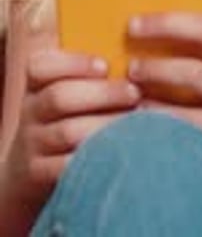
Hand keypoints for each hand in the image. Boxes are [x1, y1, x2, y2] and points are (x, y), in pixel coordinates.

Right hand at [4, 47, 140, 210]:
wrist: (29, 174)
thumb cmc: (65, 121)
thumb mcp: (67, 94)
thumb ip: (91, 76)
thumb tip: (136, 60)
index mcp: (37, 85)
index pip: (41, 66)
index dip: (73, 63)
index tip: (105, 66)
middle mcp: (31, 111)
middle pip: (59, 97)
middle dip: (101, 93)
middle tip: (134, 93)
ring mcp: (32, 144)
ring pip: (66, 132)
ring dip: (104, 126)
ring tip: (135, 122)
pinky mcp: (38, 175)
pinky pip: (66, 167)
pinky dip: (95, 159)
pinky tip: (119, 154)